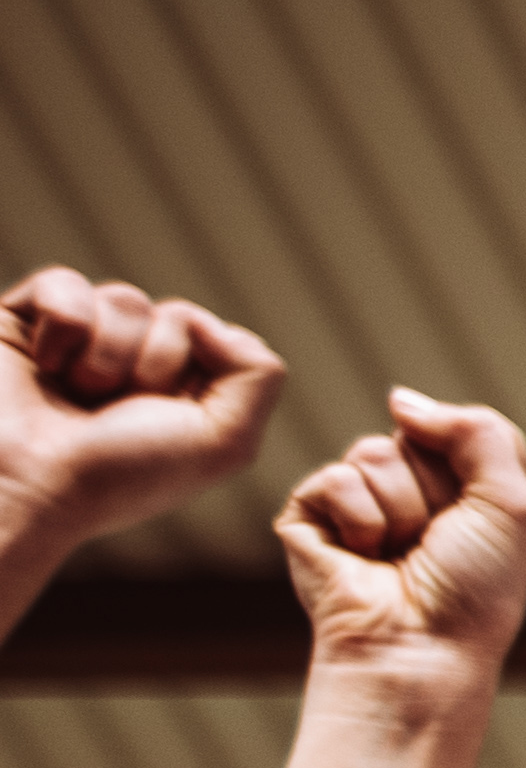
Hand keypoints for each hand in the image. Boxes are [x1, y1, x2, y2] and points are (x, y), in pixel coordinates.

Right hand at [3, 265, 292, 545]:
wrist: (30, 485)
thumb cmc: (122, 473)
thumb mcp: (224, 441)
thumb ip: (258, 375)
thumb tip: (213, 318)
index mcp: (184, 389)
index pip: (219, 336)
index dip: (205, 368)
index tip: (172, 414)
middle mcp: (135, 361)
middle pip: (179, 314)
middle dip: (156, 365)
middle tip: (119, 410)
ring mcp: (80, 339)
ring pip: (124, 298)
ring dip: (108, 355)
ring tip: (81, 395)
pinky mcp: (24, 320)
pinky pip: (64, 282)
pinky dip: (63, 326)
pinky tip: (45, 365)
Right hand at [274, 395, 525, 686]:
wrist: (421, 648)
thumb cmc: (474, 591)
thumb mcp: (511, 503)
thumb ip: (480, 431)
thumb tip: (401, 399)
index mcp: (457, 488)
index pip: (458, 429)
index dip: (471, 471)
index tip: (474, 523)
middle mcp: (406, 490)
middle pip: (413, 436)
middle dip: (433, 492)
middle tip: (433, 546)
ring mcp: (354, 501)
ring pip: (372, 452)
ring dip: (400, 511)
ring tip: (398, 556)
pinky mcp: (308, 515)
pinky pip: (337, 479)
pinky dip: (361, 521)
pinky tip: (363, 558)